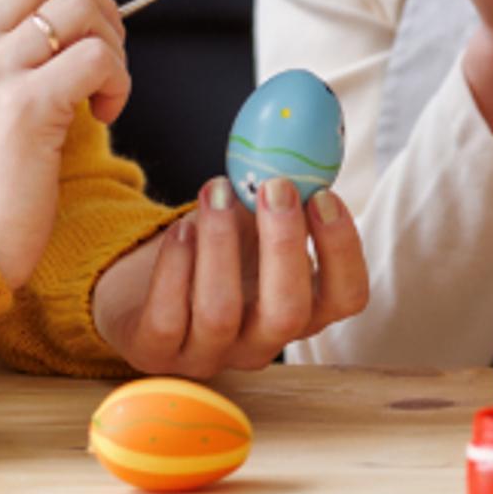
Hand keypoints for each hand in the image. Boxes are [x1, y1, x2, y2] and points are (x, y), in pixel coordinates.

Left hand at [90, 175, 373, 377]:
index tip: (323, 197)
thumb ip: (283, 196)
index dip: (342, 251)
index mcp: (302, 311)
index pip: (347, 298)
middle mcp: (262, 342)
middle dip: (283, 244)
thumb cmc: (216, 250)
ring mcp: (209, 354)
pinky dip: (175, 267)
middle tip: (273, 186)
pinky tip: (180, 228)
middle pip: (288, 312)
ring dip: (220, 243)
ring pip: (221, 313)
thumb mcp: (255, 223)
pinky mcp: (158, 353)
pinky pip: (167, 319)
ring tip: (215, 191)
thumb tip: (301, 139)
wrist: (146, 286)